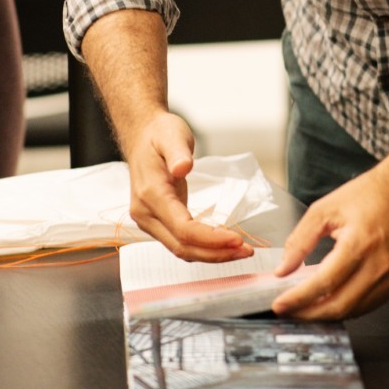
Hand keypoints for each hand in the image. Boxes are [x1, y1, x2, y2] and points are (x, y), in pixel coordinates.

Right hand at [125, 112, 251, 261]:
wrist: (141, 137)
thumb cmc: (159, 134)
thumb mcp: (171, 134)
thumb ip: (178, 151)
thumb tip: (182, 167)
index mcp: (150, 194)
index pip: (182, 228)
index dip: (210, 239)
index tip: (237, 239)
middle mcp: (145, 213)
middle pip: (181, 246)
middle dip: (215, 253)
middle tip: (246, 251)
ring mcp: (149, 220)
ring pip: (181, 249)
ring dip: (211, 254)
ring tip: (240, 251)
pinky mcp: (157, 222)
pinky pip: (180, 242)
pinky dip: (203, 248)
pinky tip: (223, 245)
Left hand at [270, 168, 388, 320]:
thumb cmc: (368, 196)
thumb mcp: (324, 210)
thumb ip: (300, 241)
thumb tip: (283, 270)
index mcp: (360, 242)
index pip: (324, 282)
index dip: (299, 298)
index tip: (279, 305)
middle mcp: (379, 264)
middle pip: (339, 305)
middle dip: (308, 314)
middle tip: (287, 311)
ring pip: (352, 311)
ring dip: (325, 315)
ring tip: (303, 308)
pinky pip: (366, 306)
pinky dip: (344, 308)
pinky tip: (327, 301)